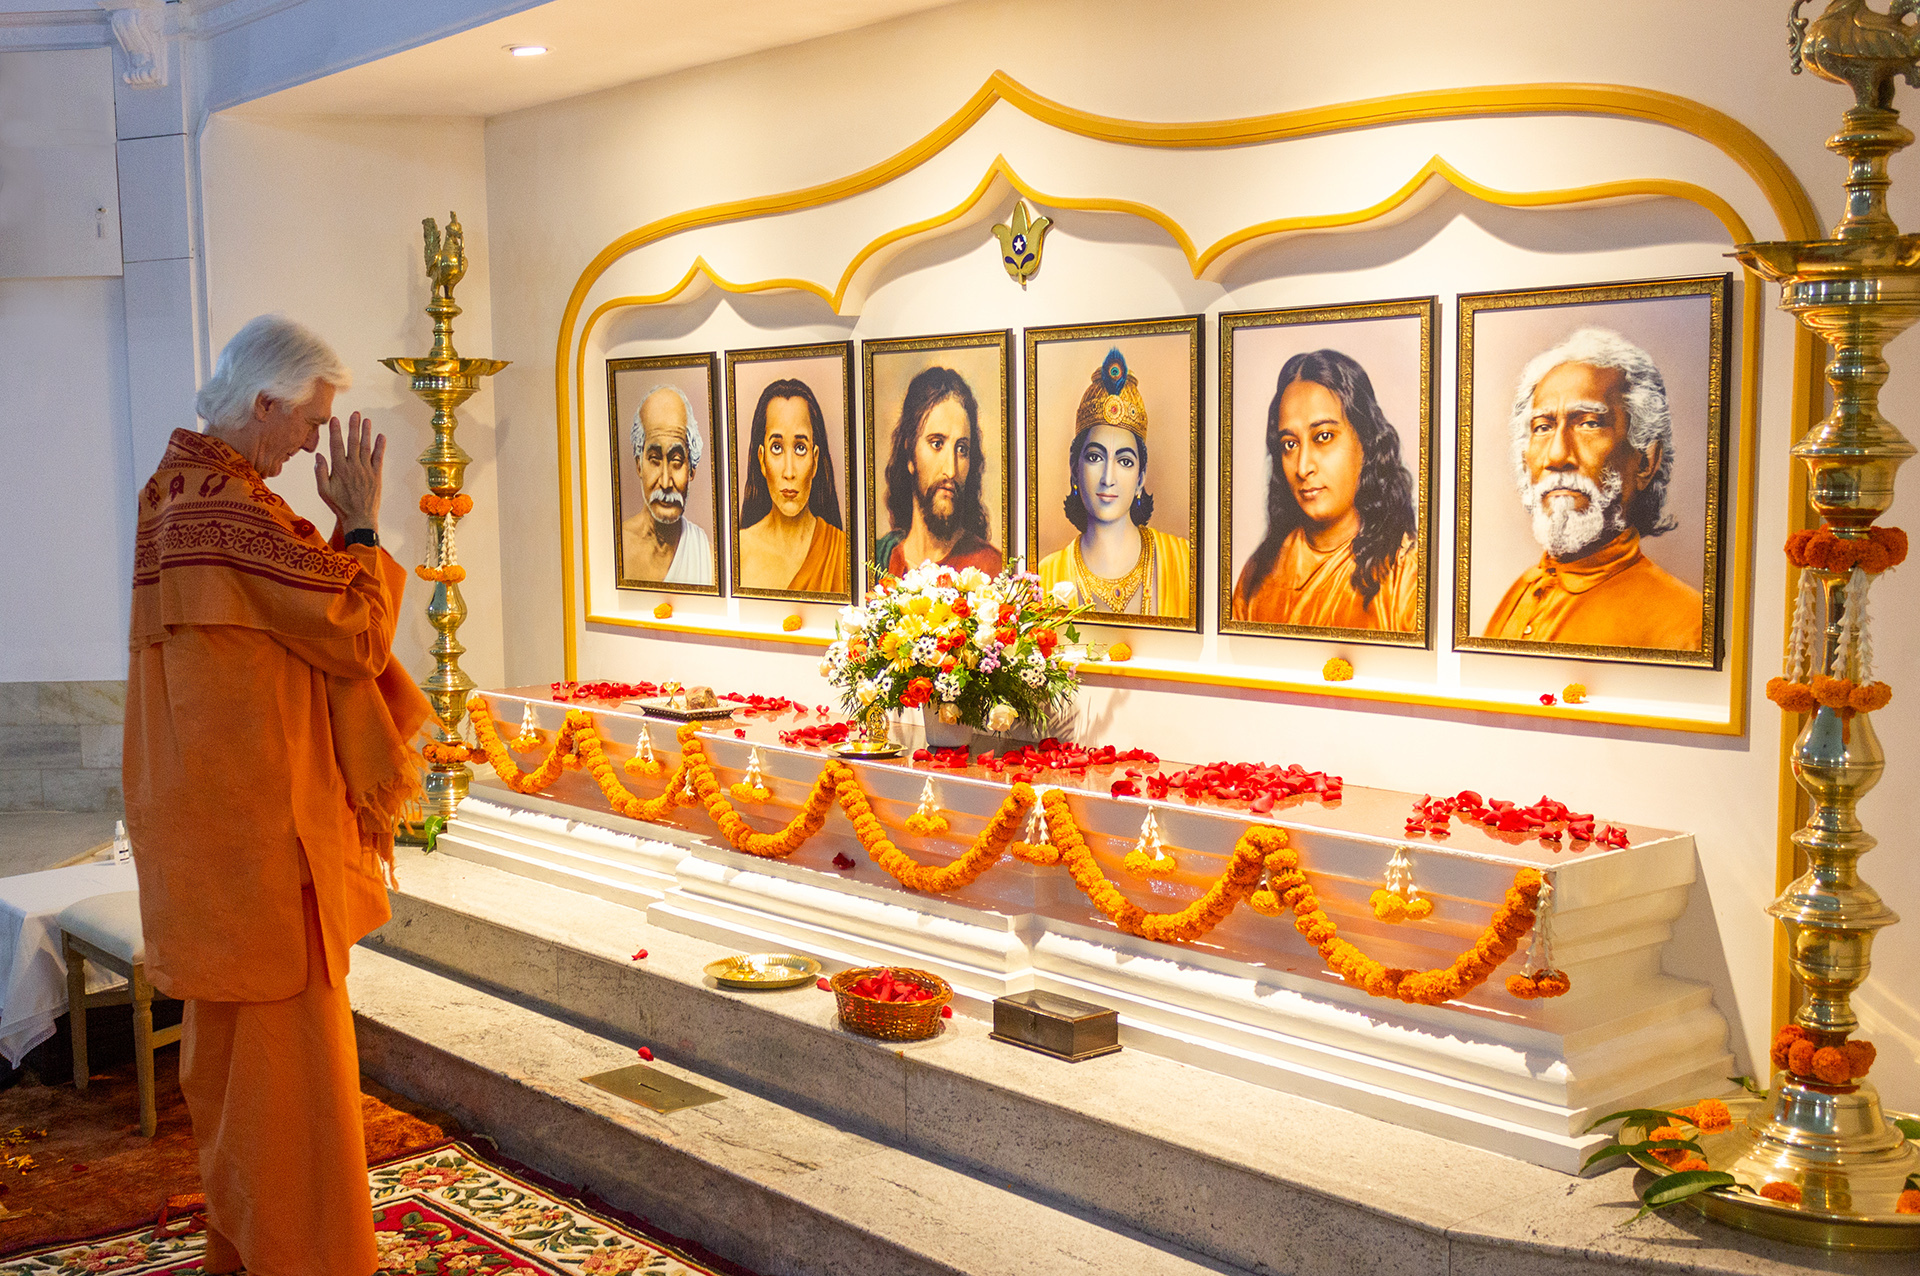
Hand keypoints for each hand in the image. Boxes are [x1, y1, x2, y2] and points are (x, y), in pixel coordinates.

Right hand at [315, 413, 385, 533]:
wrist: (359, 518)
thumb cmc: (339, 505)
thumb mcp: (324, 491)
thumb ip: (321, 473)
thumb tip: (318, 456)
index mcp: (339, 469)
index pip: (336, 445)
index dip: (336, 431)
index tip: (335, 419)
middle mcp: (353, 467)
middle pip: (353, 442)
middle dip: (354, 427)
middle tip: (355, 414)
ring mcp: (366, 471)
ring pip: (366, 448)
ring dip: (366, 433)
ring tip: (367, 420)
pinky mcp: (377, 476)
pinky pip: (379, 458)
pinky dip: (380, 447)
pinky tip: (381, 437)